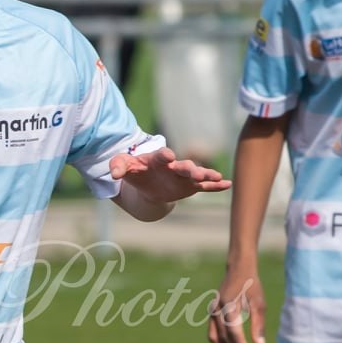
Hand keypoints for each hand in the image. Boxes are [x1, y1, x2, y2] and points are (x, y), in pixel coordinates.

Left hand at [110, 147, 231, 202]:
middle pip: (183, 166)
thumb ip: (118, 166)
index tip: (168, 156)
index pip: (161, 156)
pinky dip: (215, 186)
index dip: (164, 156)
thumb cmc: (136, 171)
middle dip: (189, 168)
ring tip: (216, 176)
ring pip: (197, 175)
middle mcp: (174, 166)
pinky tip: (228, 184)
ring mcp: (184, 176)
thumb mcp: (124, 167)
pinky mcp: (190, 187)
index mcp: (157, 160)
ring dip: (205, 175)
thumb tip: (114, 173)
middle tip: (194, 171)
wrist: (146, 182)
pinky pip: (205, 187)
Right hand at [207, 265, 265, 342]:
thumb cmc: (251, 286)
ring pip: (215, 337)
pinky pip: (213, 333)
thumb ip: (258, 325)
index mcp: (229, 306)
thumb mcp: (259, 303)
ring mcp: (212, 312)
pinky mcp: (212, 313)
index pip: (233, 332)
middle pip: (223, 337)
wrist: (238, 270)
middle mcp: (217, 310)